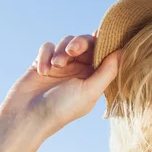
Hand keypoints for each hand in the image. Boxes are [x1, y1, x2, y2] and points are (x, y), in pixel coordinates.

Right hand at [0, 31, 121, 137]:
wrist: (27, 117)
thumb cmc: (62, 109)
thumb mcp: (90, 91)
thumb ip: (108, 71)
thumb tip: (124, 51)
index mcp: (94, 77)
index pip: (103, 52)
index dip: (103, 42)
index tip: (101, 34)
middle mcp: (79, 70)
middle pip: (85, 42)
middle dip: (80, 42)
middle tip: (72, 51)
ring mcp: (60, 66)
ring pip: (66, 41)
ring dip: (61, 51)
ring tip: (56, 66)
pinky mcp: (43, 63)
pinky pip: (47, 47)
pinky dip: (45, 55)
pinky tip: (43, 71)